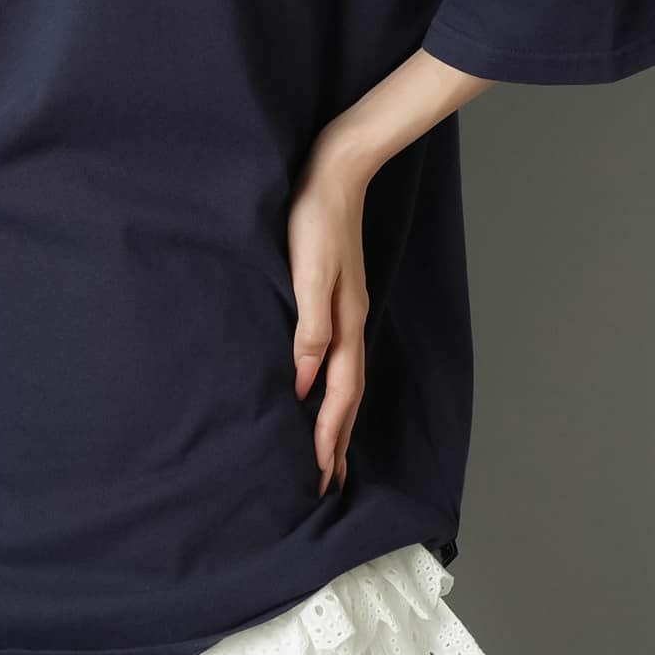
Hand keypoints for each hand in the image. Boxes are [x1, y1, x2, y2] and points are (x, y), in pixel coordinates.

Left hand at [288, 137, 370, 496]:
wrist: (334, 171)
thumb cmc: (314, 218)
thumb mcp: (308, 273)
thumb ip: (309, 327)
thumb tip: (303, 383)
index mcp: (345, 323)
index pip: (339, 395)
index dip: (327, 436)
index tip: (318, 476)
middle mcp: (350, 323)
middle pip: (348, 396)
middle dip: (337, 440)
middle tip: (326, 484)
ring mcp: (347, 311)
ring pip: (346, 379)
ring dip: (337, 419)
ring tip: (328, 451)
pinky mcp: (336, 297)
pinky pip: (337, 357)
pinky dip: (332, 386)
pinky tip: (319, 388)